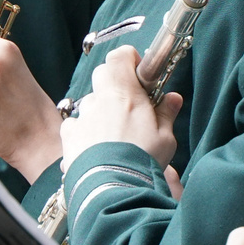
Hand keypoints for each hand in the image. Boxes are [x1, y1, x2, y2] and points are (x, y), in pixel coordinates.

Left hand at [58, 47, 179, 169]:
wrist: (113, 189)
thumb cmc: (141, 162)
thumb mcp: (165, 139)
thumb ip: (167, 114)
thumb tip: (173, 98)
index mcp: (125, 94)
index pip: (120, 56)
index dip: (129, 59)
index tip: (140, 73)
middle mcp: (100, 101)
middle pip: (102, 75)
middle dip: (115, 84)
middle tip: (130, 103)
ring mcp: (83, 117)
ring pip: (90, 102)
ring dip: (101, 110)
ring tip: (115, 134)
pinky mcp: (70, 136)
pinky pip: (76, 124)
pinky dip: (84, 130)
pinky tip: (96, 146)